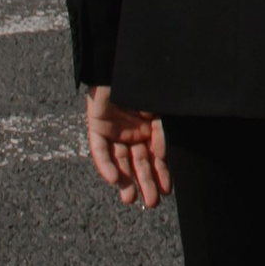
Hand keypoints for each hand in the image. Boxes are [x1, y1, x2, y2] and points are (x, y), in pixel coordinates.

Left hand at [84, 87, 168, 209]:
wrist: (119, 62)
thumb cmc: (145, 82)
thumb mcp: (161, 110)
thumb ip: (162, 133)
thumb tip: (163, 158)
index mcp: (150, 126)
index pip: (156, 155)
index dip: (162, 173)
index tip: (168, 191)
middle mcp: (132, 131)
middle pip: (138, 162)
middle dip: (145, 182)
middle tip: (151, 203)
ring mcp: (114, 130)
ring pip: (120, 161)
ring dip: (125, 180)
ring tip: (130, 199)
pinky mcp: (96, 127)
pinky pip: (100, 150)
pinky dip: (106, 165)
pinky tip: (114, 180)